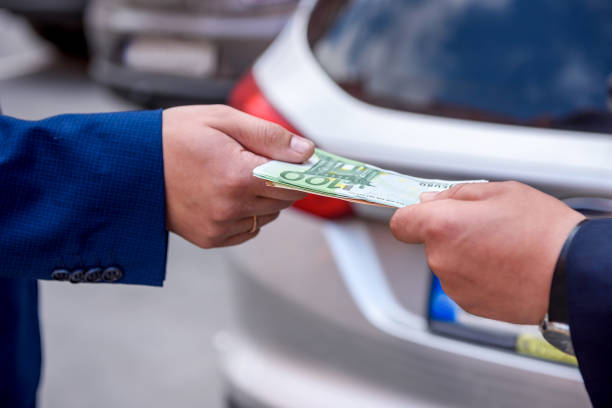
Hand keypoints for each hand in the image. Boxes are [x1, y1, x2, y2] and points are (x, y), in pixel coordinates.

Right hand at [163, 105, 313, 247]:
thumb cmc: (173, 136)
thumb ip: (269, 136)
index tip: (305, 165)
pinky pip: (248, 229)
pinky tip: (227, 194)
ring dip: (264, 198)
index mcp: (237, 175)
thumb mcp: (223, 120)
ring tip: (236, 176)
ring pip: (267, 216)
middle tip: (259, 162)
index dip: (301, 172)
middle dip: (280, 181)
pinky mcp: (210, 238)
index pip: (292, 183)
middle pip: (283, 201)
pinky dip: (247, 214)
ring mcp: (219, 226)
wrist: (130, 165)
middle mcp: (230, 206)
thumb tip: (304, 151)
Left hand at [390, 181, 584, 323]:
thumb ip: (456, 194)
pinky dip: (476, 274)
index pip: (401, 223)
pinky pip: (462, 282)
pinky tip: (503, 267)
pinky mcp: (468, 304)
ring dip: (464, 253)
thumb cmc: (542, 231)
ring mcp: (453, 285)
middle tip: (486, 225)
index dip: (411, 215)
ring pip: (447, 261)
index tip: (422, 212)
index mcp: (442, 226)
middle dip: (450, 231)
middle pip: (430, 241)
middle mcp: (440, 259)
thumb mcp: (501, 191)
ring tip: (501, 248)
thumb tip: (430, 200)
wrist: (572, 275)